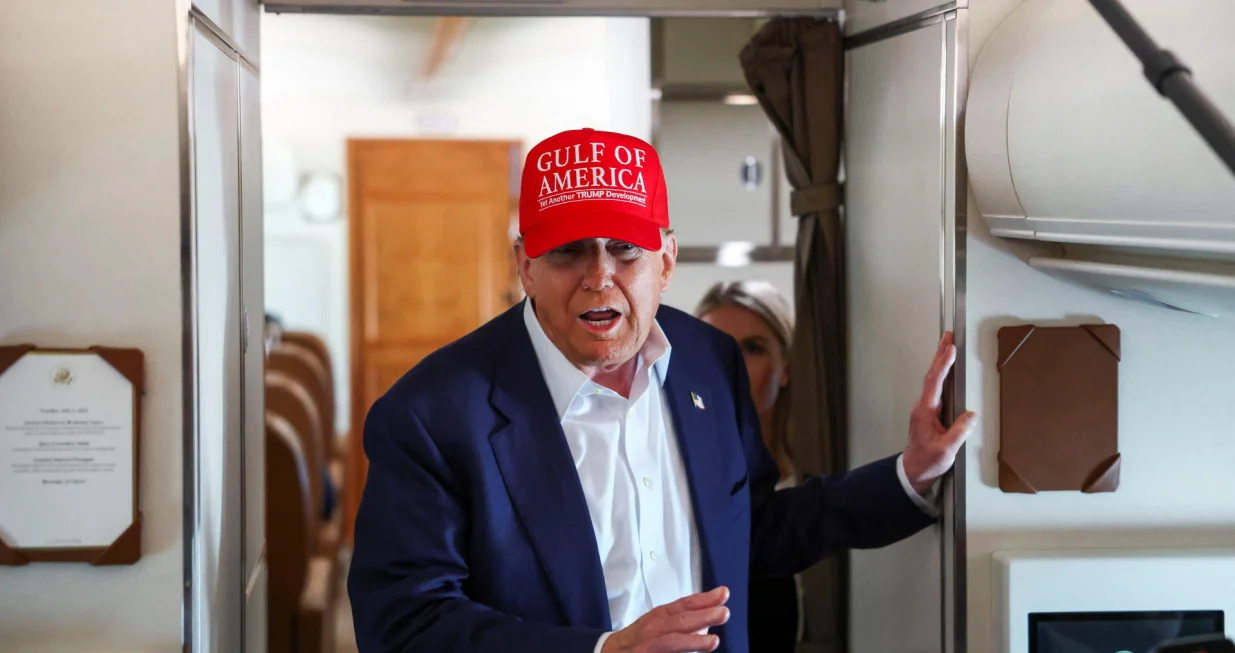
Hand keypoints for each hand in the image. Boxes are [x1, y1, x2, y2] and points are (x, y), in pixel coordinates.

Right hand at [601, 586, 730, 652]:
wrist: (612, 652)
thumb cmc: (641, 638)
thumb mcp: (659, 622)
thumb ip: (682, 618)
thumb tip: (710, 616)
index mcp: (660, 616)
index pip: (684, 605)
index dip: (704, 599)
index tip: (723, 594)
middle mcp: (654, 629)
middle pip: (680, 622)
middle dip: (703, 617)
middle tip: (724, 613)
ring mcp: (649, 646)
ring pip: (672, 643)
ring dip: (693, 642)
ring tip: (714, 641)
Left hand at [902, 331, 976, 494]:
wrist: (913, 472)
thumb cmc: (926, 462)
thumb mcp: (946, 450)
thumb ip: (959, 432)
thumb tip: (971, 415)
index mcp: (925, 412)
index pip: (934, 382)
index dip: (943, 364)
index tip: (950, 349)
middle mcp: (922, 407)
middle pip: (931, 375)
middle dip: (940, 354)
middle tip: (947, 335)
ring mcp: (924, 409)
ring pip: (932, 380)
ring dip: (940, 362)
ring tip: (947, 345)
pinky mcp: (928, 413)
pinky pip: (934, 388)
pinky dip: (940, 374)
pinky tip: (945, 370)